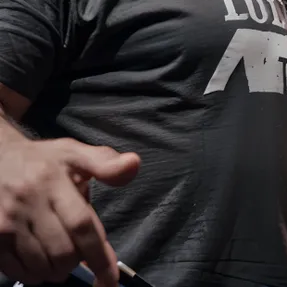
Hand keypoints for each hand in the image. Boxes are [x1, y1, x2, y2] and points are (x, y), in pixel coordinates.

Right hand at [0, 136, 139, 285]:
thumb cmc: (41, 160)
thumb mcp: (74, 153)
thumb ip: (105, 163)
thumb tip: (133, 165)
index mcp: (53, 180)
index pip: (82, 224)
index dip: (99, 255)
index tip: (110, 278)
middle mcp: (28, 202)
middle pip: (63, 253)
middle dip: (77, 260)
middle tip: (77, 248)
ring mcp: (7, 222)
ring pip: (42, 268)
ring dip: (57, 269)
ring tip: (58, 248)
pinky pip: (19, 272)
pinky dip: (35, 273)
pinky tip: (39, 254)